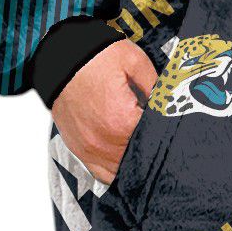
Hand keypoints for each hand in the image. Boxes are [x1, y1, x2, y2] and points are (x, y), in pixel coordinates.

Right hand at [52, 41, 157, 184]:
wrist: (60, 57)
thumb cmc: (95, 58)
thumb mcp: (134, 61)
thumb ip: (156, 86)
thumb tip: (170, 104)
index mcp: (121, 122)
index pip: (154, 141)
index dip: (164, 133)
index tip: (168, 123)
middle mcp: (103, 142)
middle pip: (138, 159)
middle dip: (151, 149)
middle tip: (159, 135)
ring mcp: (89, 149)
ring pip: (120, 171)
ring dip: (133, 161)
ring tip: (142, 146)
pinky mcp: (78, 149)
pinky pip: (100, 173)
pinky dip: (114, 169)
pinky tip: (124, 156)